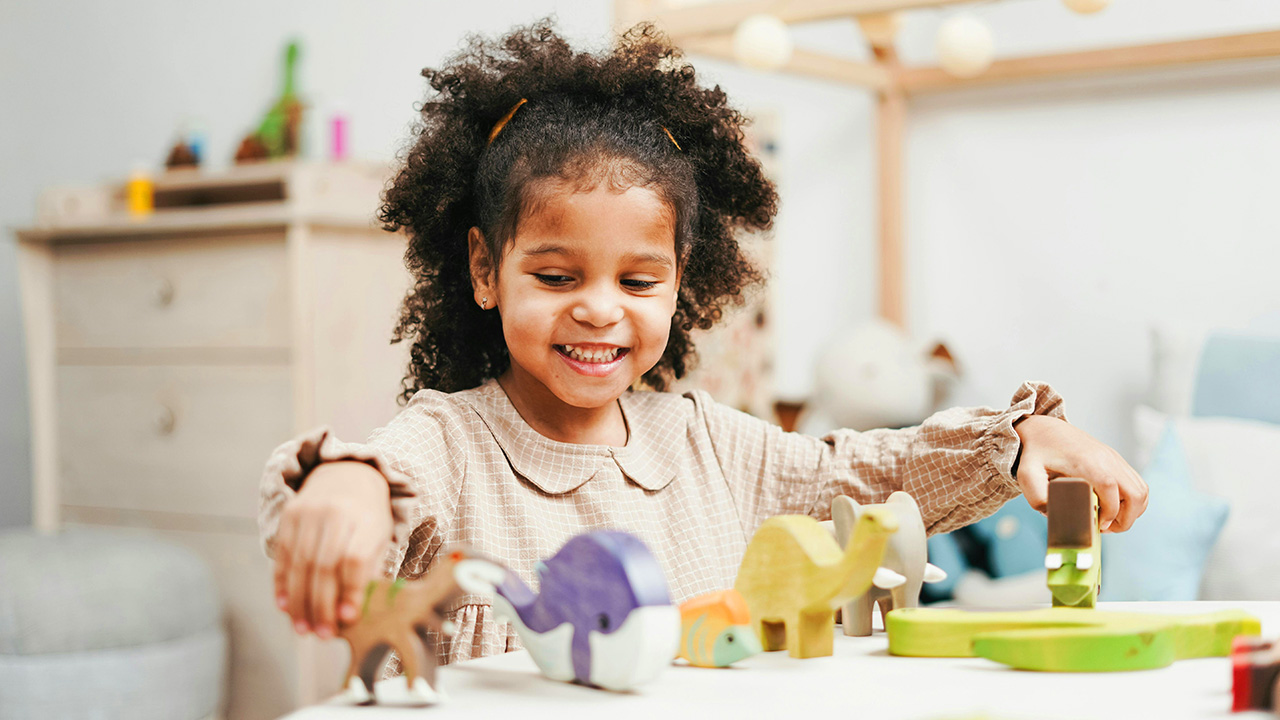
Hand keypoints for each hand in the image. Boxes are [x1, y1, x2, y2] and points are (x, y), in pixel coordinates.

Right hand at [272, 461, 393, 638]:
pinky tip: (285, 606)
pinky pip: (283, 555)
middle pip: (324, 565)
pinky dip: (281, 584)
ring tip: (303, 628)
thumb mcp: (380, 537)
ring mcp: (309, 512)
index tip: (347, 619)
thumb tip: (353, 613)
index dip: (350, 591)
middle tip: (322, 634)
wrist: (347, 473)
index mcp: (367, 519)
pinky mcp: (289, 514)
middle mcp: (336, 513)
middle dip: (321, 605)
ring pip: (300, 564)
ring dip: (299, 601)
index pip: (355, 559)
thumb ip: (369, 570)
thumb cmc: (368, 515)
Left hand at [1013, 415, 1148, 532]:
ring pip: (1141, 490)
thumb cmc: (1036, 453)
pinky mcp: (1116, 460)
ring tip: (1110, 520)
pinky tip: (1114, 508)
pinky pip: (1137, 483)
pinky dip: (1132, 501)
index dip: (1110, 512)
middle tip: (1105, 528)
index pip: (1110, 488)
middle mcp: (1106, 459)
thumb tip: (1055, 516)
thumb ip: (1037, 497)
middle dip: (1125, 519)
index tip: (1098, 525)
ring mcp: (1114, 458)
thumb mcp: (1027, 474)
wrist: (1044, 429)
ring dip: (1132, 511)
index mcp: (1086, 463)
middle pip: (1135, 492)